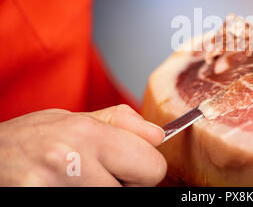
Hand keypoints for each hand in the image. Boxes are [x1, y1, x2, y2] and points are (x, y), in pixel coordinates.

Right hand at [0, 105, 165, 185]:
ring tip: (78, 182)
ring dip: (105, 194)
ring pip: (115, 200)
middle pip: (138, 192)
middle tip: (99, 175)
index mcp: (88, 134)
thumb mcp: (73, 118)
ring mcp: (55, 190)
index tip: (127, 165)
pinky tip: (65, 190)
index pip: (153, 167)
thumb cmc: (29, 139)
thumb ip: (120, 123)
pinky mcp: (43, 205)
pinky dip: (85, 201)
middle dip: (126, 184)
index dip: (143, 167)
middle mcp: (73, 163)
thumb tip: (159, 135)